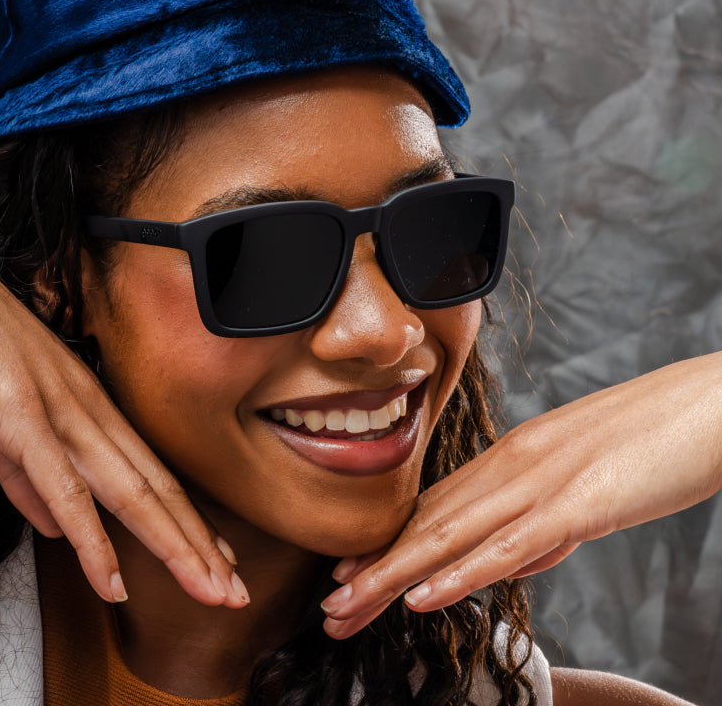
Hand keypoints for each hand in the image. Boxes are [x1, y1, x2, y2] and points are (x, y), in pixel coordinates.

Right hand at [0, 219, 246, 606]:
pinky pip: (61, 484)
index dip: (185, 519)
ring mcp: (56, 407)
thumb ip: (26, 474)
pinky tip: (113, 580)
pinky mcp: (15, 411)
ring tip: (208, 589)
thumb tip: (57, 525)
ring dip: (171, 546)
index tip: (215, 556)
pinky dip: (91, 539)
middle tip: (235, 590)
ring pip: (129, 488)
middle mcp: (85, 407)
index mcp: (83, 407)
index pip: (148, 473)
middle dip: (198, 544)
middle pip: (155, 487)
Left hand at [320, 352, 721, 637]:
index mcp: (512, 460)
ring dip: (393, 576)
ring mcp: (541, 483)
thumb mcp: (583, 485)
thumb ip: (541, 523)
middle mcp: (513, 467)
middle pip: (428, 523)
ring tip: (348, 608)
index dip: (387, 543)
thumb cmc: (648, 442)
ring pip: (451, 535)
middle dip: (373, 568)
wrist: (705, 405)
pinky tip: (422, 596)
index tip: (349, 572)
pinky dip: (460, 572)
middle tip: (330, 605)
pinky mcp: (577, 503)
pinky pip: (508, 544)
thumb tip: (507, 564)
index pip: (435, 506)